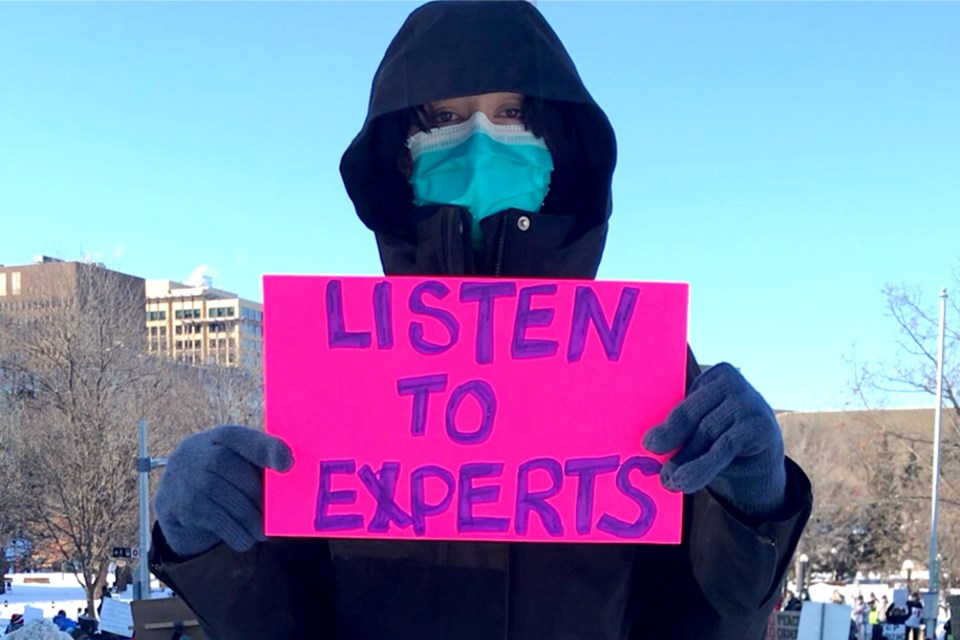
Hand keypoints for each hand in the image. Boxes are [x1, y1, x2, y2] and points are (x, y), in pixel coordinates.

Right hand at [153, 425, 292, 556]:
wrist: (177, 503)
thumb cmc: (223, 481)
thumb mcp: (238, 464)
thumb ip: (261, 463)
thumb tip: (291, 472)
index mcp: (218, 437)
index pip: (241, 436)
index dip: (265, 448)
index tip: (287, 463)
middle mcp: (195, 452)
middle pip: (234, 469)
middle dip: (258, 494)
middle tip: (275, 515)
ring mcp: (183, 478)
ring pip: (225, 497)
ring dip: (251, 519)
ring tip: (263, 533)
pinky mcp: (177, 505)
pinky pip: (215, 520)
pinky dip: (236, 533)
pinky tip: (246, 539)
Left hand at [643, 363, 785, 517]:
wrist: (760, 459)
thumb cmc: (720, 437)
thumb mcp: (698, 426)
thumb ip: (678, 427)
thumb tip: (648, 443)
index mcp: (712, 376)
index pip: (682, 399)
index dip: (664, 421)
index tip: (646, 442)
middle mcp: (732, 382)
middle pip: (692, 413)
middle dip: (670, 437)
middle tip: (650, 455)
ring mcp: (750, 402)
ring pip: (707, 432)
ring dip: (685, 459)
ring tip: (668, 480)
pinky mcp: (761, 425)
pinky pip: (725, 447)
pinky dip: (702, 467)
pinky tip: (686, 482)